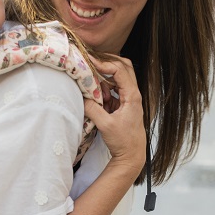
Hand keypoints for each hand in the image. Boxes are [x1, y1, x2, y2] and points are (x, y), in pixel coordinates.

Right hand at [84, 56, 145, 173]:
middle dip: (107, 61)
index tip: (90, 61)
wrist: (132, 155)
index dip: (104, 63)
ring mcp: (129, 98)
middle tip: (92, 60)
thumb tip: (81, 96)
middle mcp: (133, 94)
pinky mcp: (123, 104)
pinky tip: (95, 91)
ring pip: (119, 76)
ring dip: (105, 74)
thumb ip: (92, 109)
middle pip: (123, 66)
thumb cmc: (123, 141)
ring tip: (91, 75)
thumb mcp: (105, 125)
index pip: (120, 70)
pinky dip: (104, 86)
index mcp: (132, 96)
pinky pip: (114, 88)